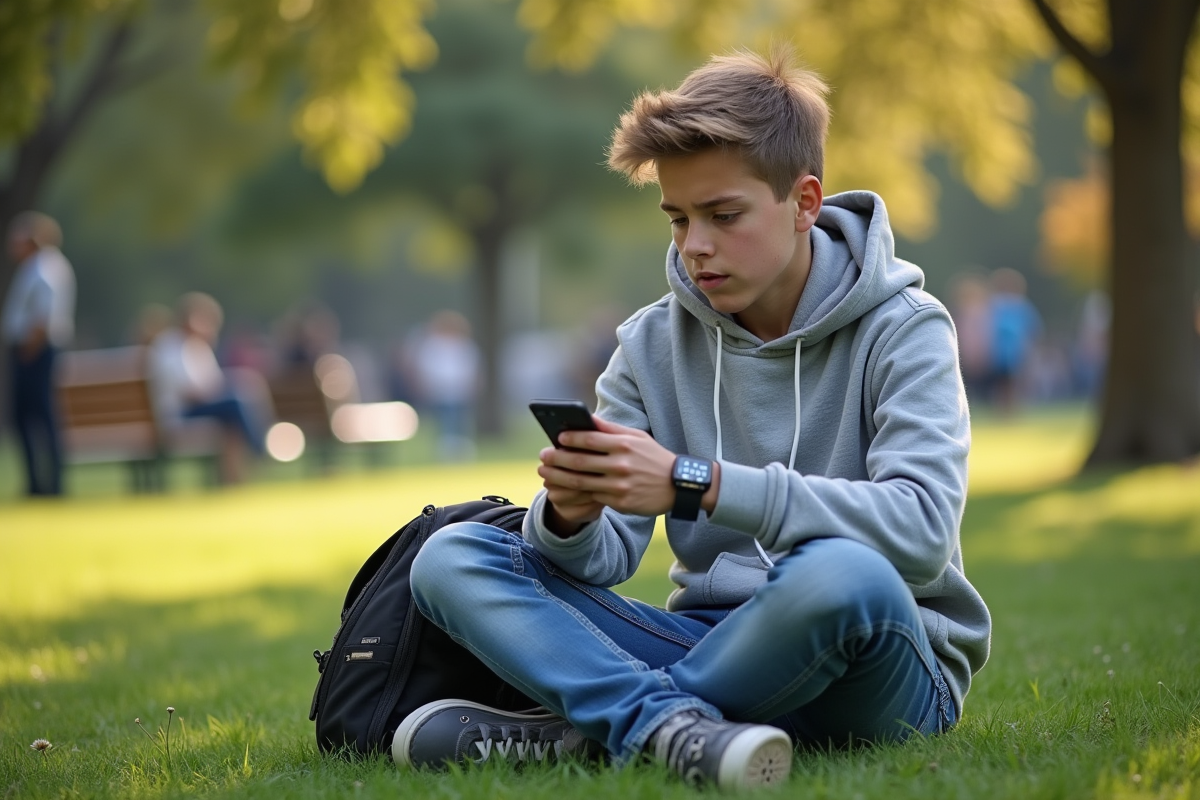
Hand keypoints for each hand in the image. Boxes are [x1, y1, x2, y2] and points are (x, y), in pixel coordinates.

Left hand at [538, 416, 677, 518]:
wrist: (678, 486)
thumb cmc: (654, 457)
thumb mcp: (638, 437)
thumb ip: (611, 429)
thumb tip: (587, 418)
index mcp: (624, 445)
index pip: (589, 440)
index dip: (570, 439)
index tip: (557, 438)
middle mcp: (621, 465)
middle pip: (580, 462)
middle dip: (557, 459)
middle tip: (543, 457)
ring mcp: (620, 486)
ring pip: (581, 482)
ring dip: (559, 478)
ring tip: (546, 474)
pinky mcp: (621, 503)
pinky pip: (592, 497)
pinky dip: (575, 493)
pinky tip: (562, 490)